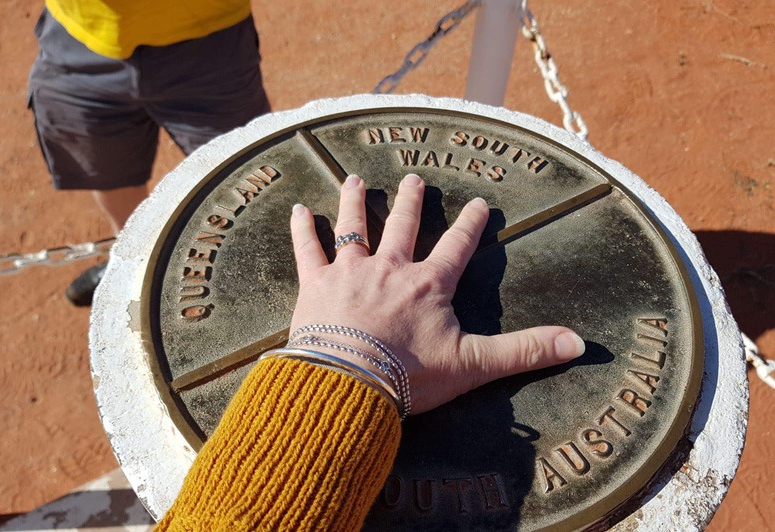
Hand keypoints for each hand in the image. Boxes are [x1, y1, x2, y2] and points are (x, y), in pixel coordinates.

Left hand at [289, 173, 584, 413]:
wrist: (349, 385)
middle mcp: (390, 269)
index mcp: (428, 285)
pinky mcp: (315, 286)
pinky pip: (308, 250)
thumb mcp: (474, 364)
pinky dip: (303, 231)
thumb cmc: (410, 376)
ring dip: (354, 202)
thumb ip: (524, 351)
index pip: (457, 247)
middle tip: (414, 179)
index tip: (478, 203)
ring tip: (353, 180)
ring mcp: (350, 273)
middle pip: (403, 226)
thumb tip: (578, 343)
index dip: (470, 225)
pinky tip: (299, 211)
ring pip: (354, 228)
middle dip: (411, 202)